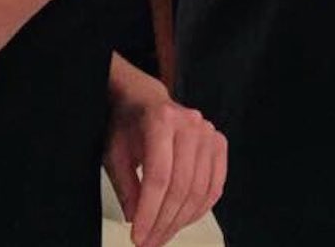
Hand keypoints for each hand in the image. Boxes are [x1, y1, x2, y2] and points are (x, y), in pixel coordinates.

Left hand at [105, 68, 225, 246]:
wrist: (147, 100)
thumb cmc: (128, 126)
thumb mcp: (115, 153)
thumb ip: (126, 186)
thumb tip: (137, 219)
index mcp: (161, 121)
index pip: (159, 176)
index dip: (150, 211)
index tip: (138, 236)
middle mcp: (191, 124)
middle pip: (182, 186)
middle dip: (164, 222)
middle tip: (148, 243)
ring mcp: (209, 133)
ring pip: (200, 189)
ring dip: (181, 221)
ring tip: (162, 237)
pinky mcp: (219, 143)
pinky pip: (215, 185)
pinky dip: (200, 209)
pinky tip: (183, 221)